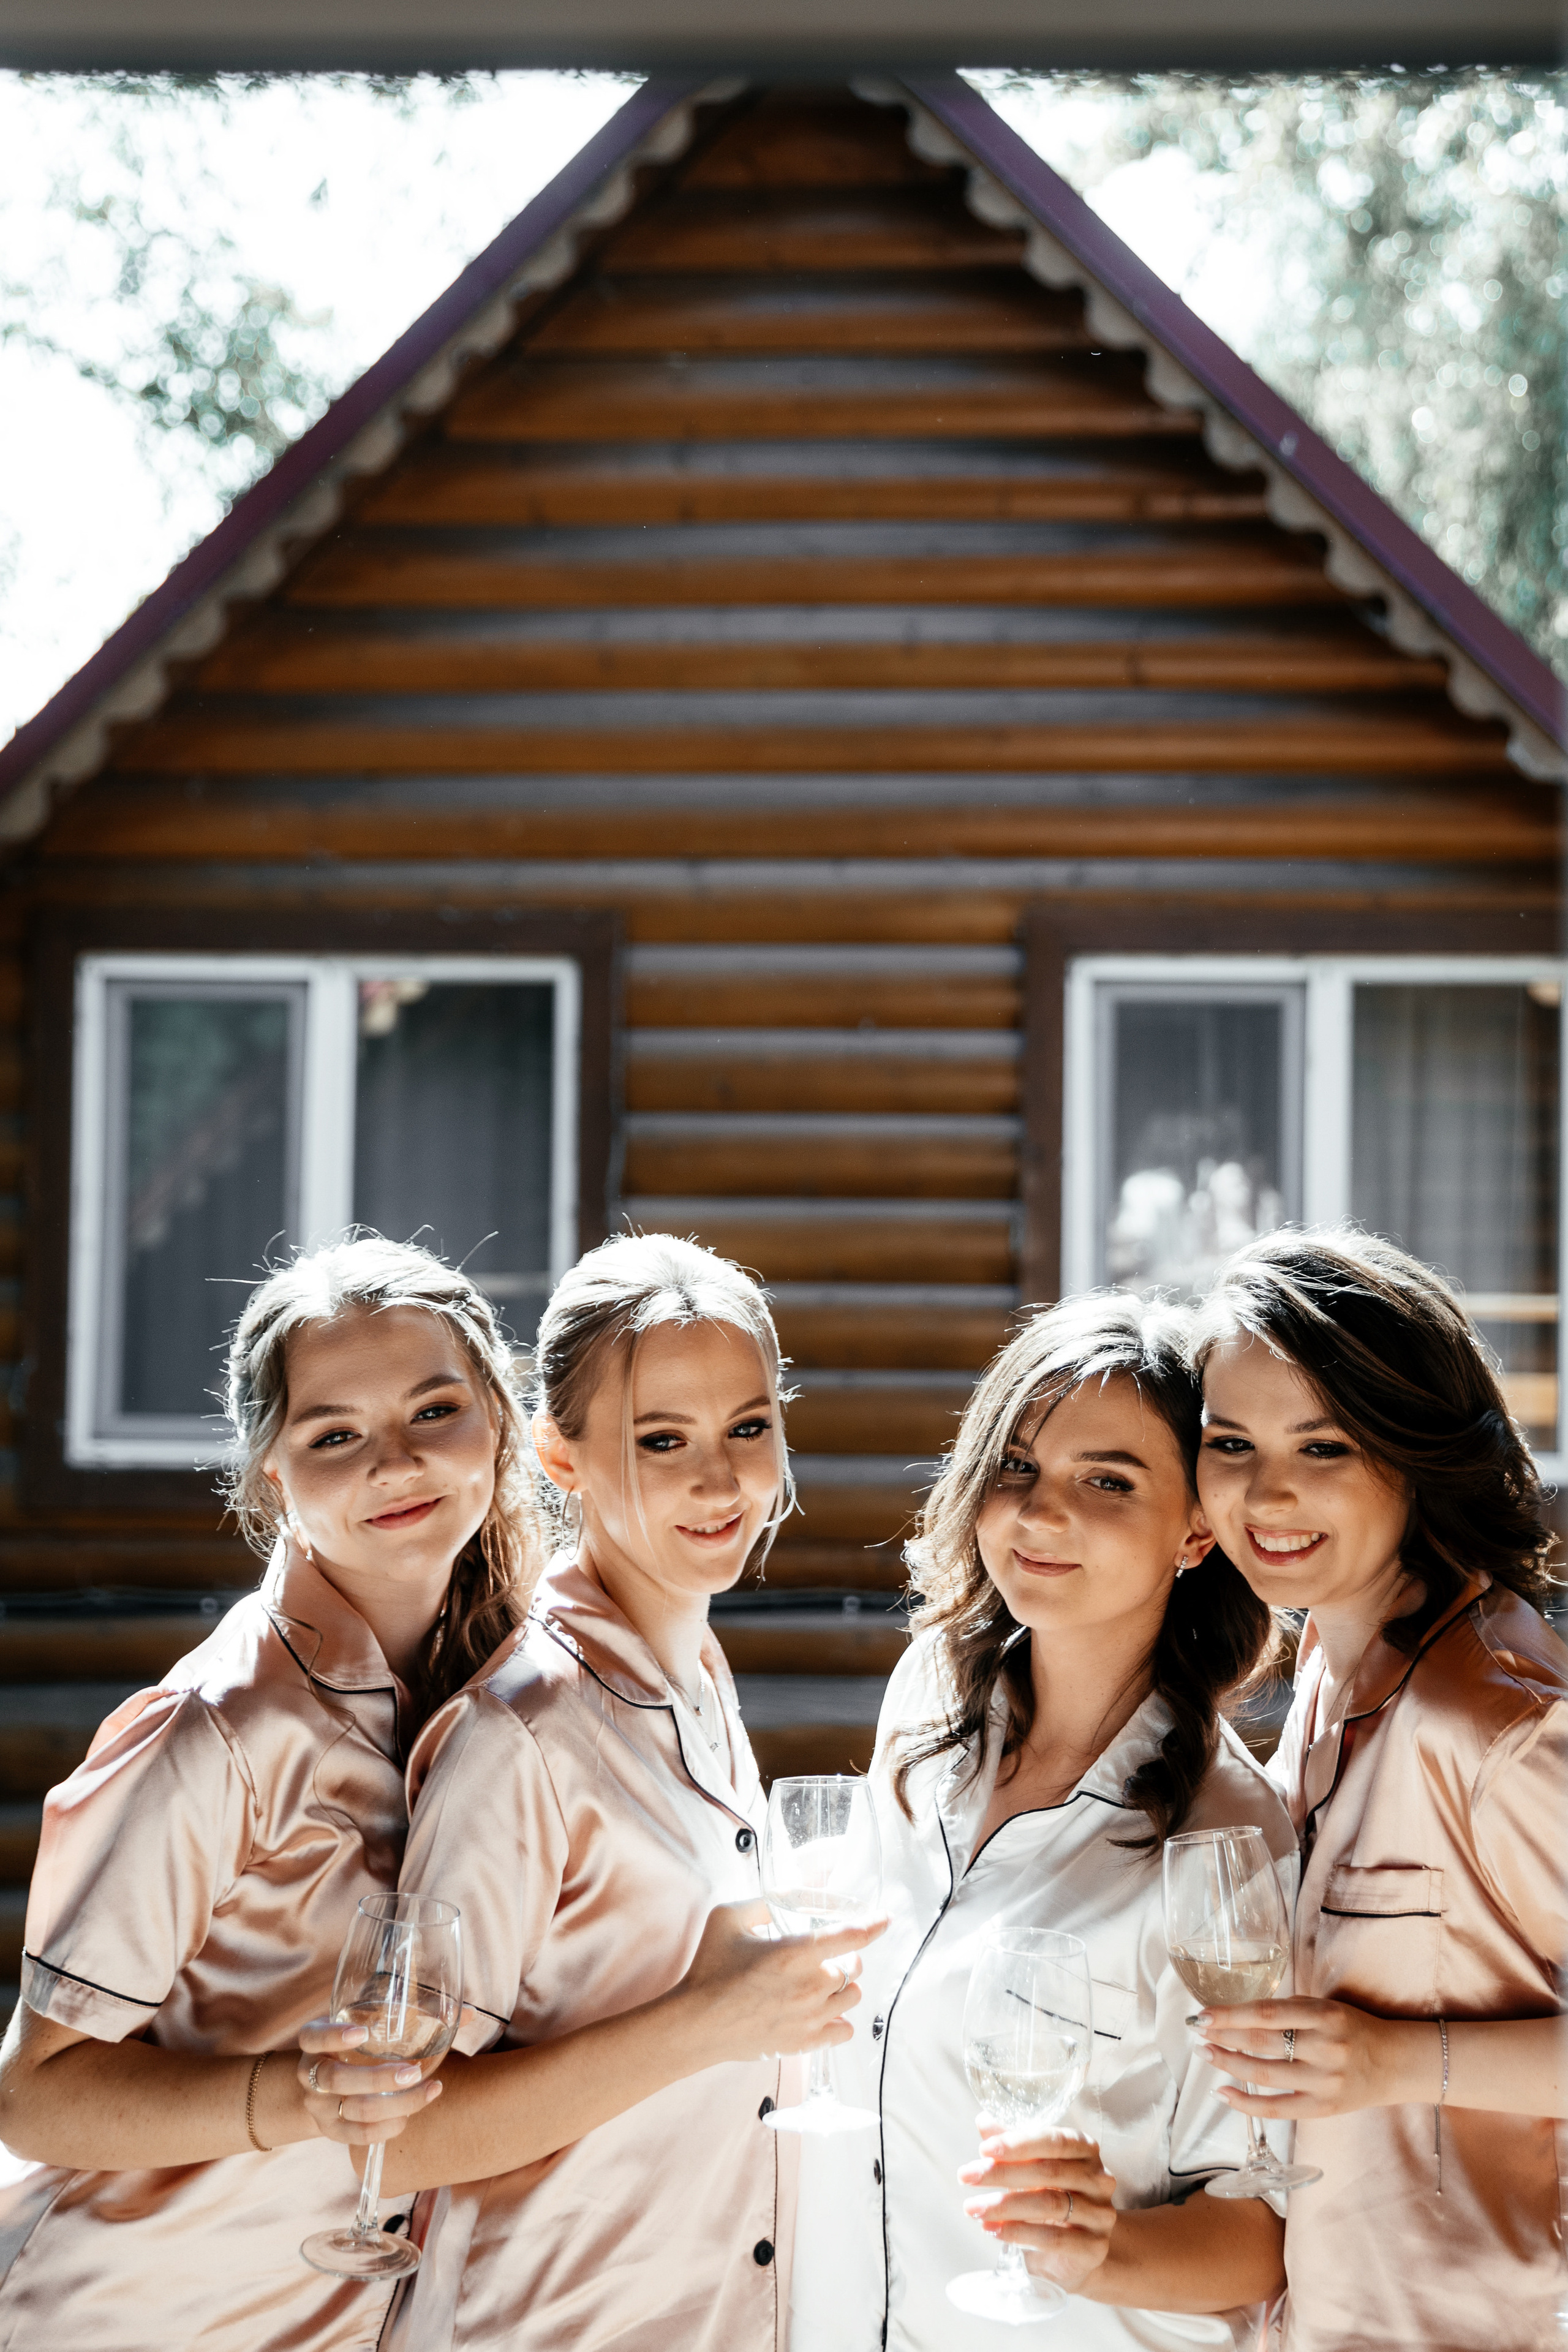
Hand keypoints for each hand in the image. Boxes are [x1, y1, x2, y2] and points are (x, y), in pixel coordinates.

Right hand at [296, 2018, 447, 2146]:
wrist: (324, 2085)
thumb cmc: (358, 2046)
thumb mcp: (371, 2024)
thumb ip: (413, 2014)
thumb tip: (470, 2013)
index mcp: (314, 2041)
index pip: (313, 2037)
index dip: (334, 2035)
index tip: (363, 2032)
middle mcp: (309, 2073)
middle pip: (336, 2079)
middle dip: (376, 2078)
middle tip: (412, 2072)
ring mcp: (318, 2106)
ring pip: (352, 2109)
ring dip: (393, 2103)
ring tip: (428, 2091)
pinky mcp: (331, 2131)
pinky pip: (357, 2136)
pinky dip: (385, 2129)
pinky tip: (408, 2116)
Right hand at [676, 1899, 887, 2065]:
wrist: (697, 2023)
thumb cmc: (710, 1968)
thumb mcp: (727, 1918)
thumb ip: (761, 1903)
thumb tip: (783, 1897)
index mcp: (794, 1952)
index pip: (850, 1935)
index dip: (872, 1925)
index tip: (884, 1920)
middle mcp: (810, 1985)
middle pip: (853, 1968)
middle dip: (845, 1957)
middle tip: (826, 1956)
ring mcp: (809, 2017)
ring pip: (852, 1998)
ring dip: (844, 1987)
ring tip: (823, 1983)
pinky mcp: (804, 2043)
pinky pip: (843, 2031)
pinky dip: (840, 2019)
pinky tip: (825, 2012)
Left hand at [959, 2124, 1116, 2295]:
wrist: (1080, 2249)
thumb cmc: (1053, 2196)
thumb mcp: (1034, 2166)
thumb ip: (1012, 2144)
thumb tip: (984, 2120)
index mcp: (1086, 2150)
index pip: (1054, 2140)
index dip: (1018, 2143)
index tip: (984, 2148)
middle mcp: (1099, 2179)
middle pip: (1048, 2172)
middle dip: (1001, 2174)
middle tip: (966, 2176)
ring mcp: (1101, 2215)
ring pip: (1049, 2205)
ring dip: (1004, 2206)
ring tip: (973, 2208)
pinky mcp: (1094, 2247)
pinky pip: (1053, 2238)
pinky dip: (1018, 2233)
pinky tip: (993, 2230)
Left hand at [1198, 1995, 1432, 2119]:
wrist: (1396, 2063)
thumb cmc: (1354, 2029)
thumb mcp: (1325, 2008)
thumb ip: (1289, 2011)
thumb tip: (1238, 2015)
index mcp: (1324, 2015)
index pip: (1267, 2013)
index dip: (1231, 2015)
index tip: (1203, 2014)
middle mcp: (1325, 2048)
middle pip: (1262, 2043)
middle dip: (1224, 2038)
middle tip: (1198, 2034)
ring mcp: (1324, 2081)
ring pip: (1265, 2075)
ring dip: (1229, 2065)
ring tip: (1206, 2055)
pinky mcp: (1324, 2108)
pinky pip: (1278, 2109)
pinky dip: (1246, 2103)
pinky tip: (1223, 2092)